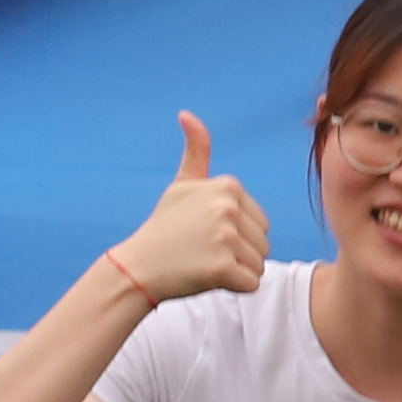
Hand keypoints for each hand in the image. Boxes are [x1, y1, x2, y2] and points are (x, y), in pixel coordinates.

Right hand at [102, 113, 267, 306]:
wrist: (138, 267)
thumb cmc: (164, 228)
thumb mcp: (181, 186)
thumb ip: (196, 152)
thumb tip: (186, 114)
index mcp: (228, 185)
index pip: (260, 221)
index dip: (236, 234)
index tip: (204, 233)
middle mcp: (229, 207)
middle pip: (263, 243)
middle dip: (239, 254)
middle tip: (203, 251)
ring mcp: (226, 236)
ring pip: (259, 264)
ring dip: (237, 272)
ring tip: (204, 263)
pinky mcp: (223, 267)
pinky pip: (252, 284)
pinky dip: (234, 287)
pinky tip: (207, 277)